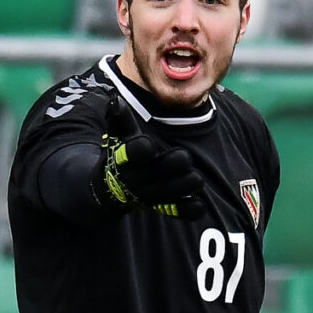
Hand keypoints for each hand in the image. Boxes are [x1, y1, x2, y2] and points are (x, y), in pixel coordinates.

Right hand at [97, 93, 204, 214]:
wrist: (112, 190)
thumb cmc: (122, 155)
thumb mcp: (119, 137)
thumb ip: (120, 120)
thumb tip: (116, 100)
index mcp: (124, 160)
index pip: (130, 154)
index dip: (139, 150)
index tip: (149, 145)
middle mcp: (135, 180)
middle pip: (155, 173)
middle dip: (172, 164)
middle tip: (185, 156)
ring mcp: (148, 196)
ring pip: (168, 193)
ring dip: (185, 185)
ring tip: (196, 177)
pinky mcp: (161, 207)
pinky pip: (177, 212)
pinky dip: (189, 209)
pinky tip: (199, 203)